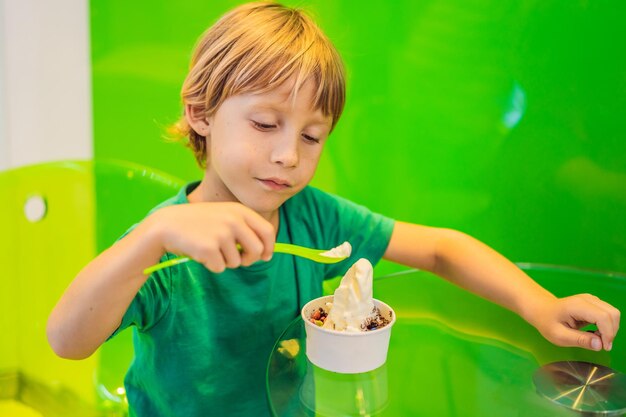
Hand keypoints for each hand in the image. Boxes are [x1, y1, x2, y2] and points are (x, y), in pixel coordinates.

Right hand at [151, 202, 274, 272]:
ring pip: (237, 262)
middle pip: (257, 250)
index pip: (267, 231)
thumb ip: (245, 229)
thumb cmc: (199, 223)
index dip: (269, 247)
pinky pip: (220, 268)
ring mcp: (221, 233)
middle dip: (249, 260)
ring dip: (225, 262)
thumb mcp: (224, 216)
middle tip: (237, 259)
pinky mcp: (209, 248)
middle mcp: (233, 220)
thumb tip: (265, 253)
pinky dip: (211, 265)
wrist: (167, 225)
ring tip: (210, 249)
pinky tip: (200, 253)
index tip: (266, 256)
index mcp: (239, 210)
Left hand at [530, 294, 619, 350]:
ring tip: (595, 339)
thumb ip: (580, 340)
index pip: (603, 317)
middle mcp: (587, 299)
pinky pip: (608, 314)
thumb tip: (600, 345)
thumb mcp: (559, 336)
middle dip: (611, 332)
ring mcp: (592, 299)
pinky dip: (607, 326)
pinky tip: (595, 333)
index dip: (608, 333)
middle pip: (612, 314)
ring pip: (613, 313)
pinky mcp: (594, 303)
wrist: (542, 310)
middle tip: (600, 344)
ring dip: (610, 329)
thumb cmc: (548, 322)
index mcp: (577, 306)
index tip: (603, 347)